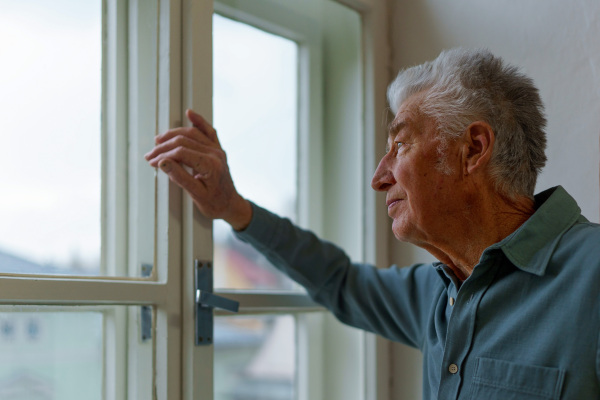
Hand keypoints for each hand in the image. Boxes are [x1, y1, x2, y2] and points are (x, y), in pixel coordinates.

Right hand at [145, 109, 251, 229]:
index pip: (181, 152)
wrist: (231, 205)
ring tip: (158, 141)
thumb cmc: (215, 203)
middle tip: (149, 155)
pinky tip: (189, 113)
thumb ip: (179, 177)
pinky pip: (208, 131)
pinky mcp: (217, 149)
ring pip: (192, 133)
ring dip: (173, 135)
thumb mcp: (196, 194)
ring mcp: (217, 149)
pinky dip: (199, 122)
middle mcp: (216, 153)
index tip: (151, 162)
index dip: (163, 155)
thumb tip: (162, 162)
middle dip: (163, 147)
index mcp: (211, 165)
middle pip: (184, 141)